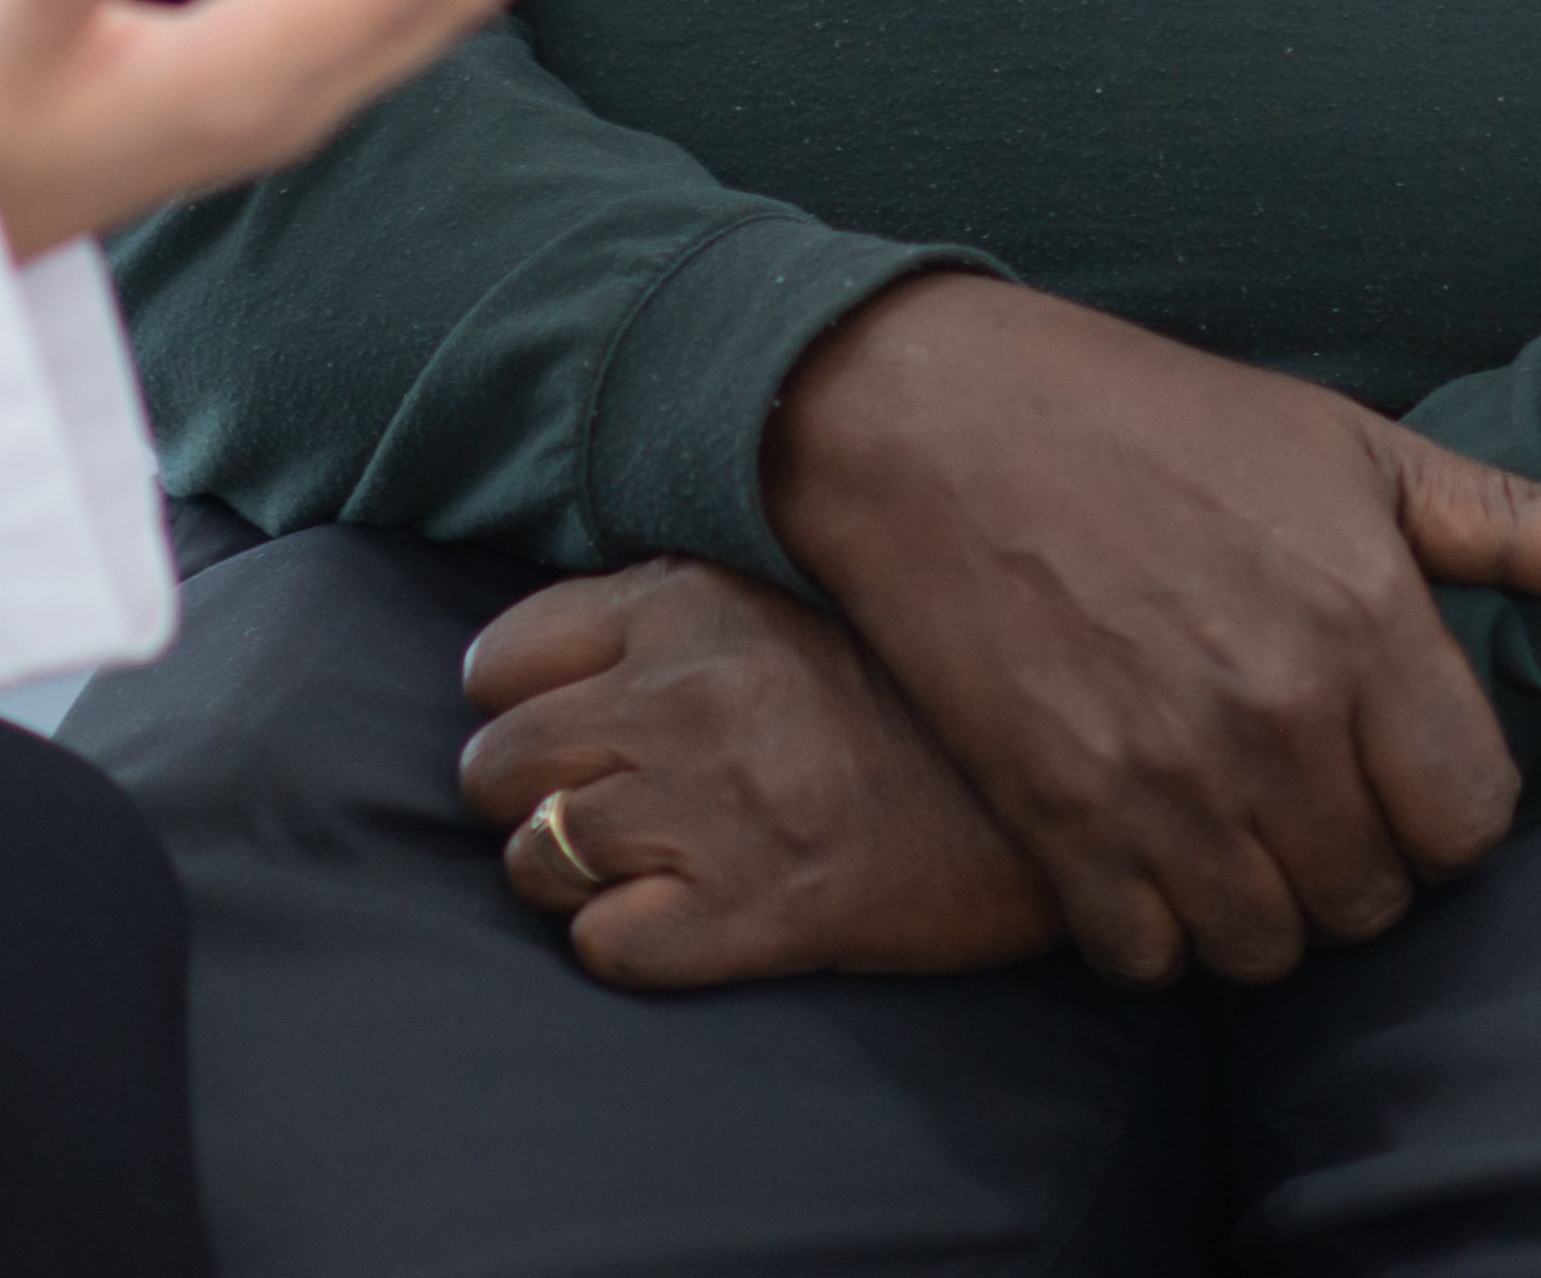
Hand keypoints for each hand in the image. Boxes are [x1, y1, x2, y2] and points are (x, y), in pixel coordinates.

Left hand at [448, 556, 1055, 989]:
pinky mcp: (753, 913)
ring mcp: (709, 808)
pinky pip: (603, 946)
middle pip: (492, 765)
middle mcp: (677, 698)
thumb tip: (563, 651)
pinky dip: (621, 946)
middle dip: (523, 799)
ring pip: (534, 858)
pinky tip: (676, 926)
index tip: (566, 730)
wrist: (1047, 778)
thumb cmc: (912, 689)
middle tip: (588, 812)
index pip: (497, 662)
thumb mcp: (783, 594)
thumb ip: (671, 610)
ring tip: (636, 872)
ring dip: (567, 877)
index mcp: (680, 604)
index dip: (518, 707)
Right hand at [768, 274, 1540, 988]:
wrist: (933, 418)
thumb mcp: (1345, 445)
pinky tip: (1150, 855)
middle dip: (1357, 866)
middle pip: (1374, 899)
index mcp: (1365, 618)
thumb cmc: (1155, 420)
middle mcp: (1278, 710)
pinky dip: (1156, 931)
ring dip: (1261, 908)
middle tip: (1310, 802)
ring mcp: (1165, 772)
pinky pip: (1148, 957)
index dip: (1447, 810)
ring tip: (1235, 832)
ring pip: (1267, 944)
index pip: (1474, 822)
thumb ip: (1508, 525)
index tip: (1398, 769)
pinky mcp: (1060, 812)